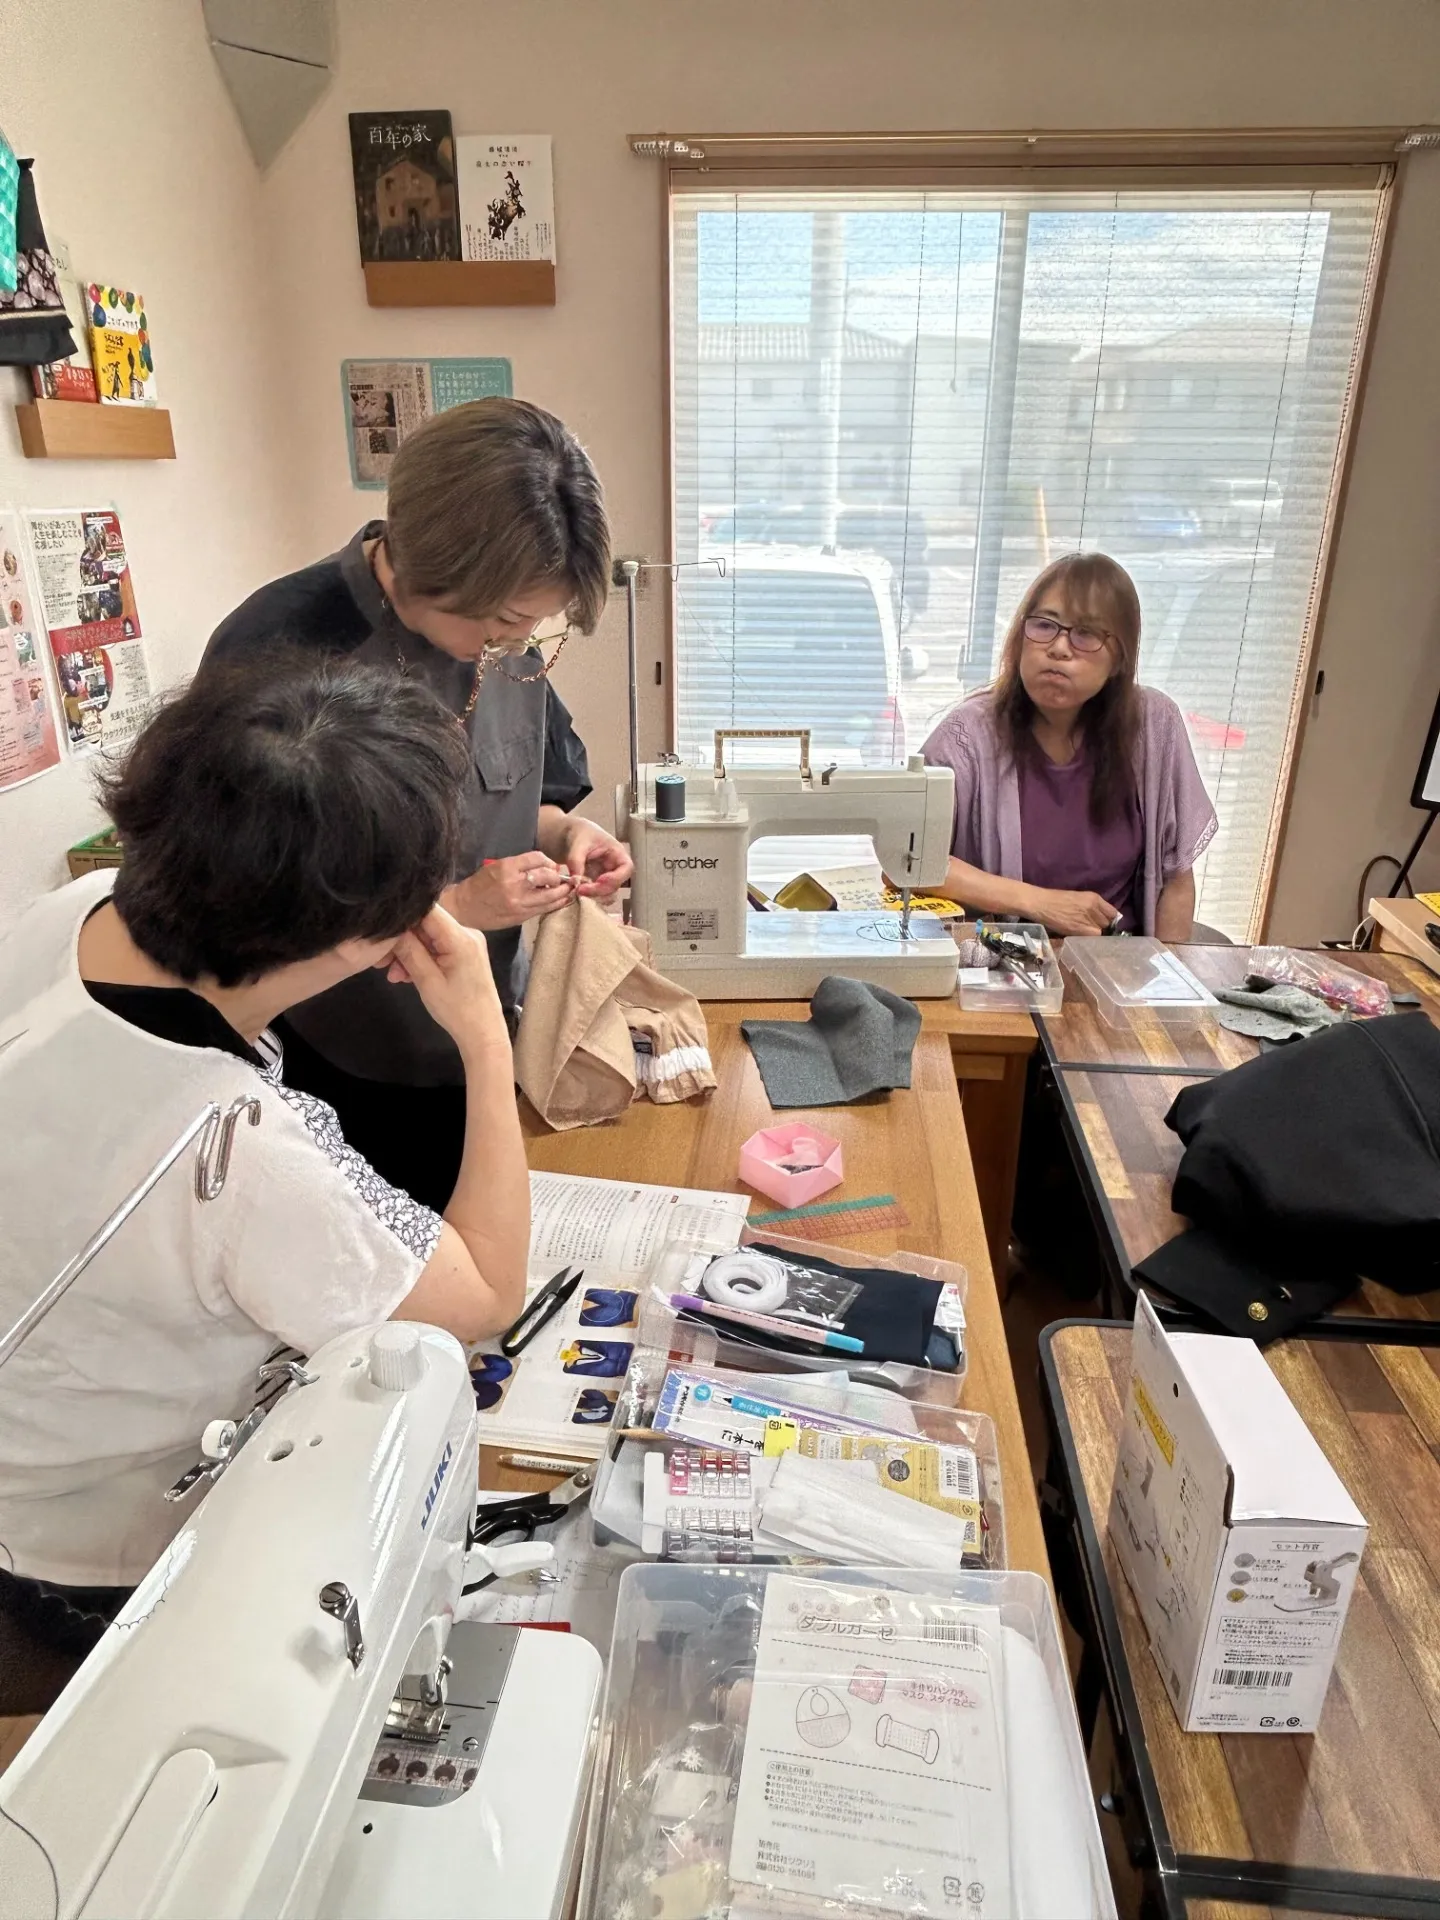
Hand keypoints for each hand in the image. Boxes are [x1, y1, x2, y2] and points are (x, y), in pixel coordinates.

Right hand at [388, 908, 508, 1056]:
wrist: (483, 1032)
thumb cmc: (457, 1010)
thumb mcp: (427, 981)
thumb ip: (408, 950)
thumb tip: (390, 927)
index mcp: (461, 937)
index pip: (427, 909)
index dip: (403, 916)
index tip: (382, 932)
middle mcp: (467, 932)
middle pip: (426, 924)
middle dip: (402, 941)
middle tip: (382, 963)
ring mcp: (467, 942)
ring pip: (429, 937)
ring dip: (409, 953)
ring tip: (394, 975)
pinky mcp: (465, 952)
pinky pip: (437, 947)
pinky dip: (421, 958)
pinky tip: (406, 975)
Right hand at [445, 851, 575, 929]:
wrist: (464, 908)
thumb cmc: (479, 885)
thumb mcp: (495, 867)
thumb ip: (519, 866)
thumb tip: (545, 867)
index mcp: (507, 867)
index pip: (537, 858)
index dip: (549, 861)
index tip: (552, 865)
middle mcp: (514, 884)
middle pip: (547, 876)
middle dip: (558, 876)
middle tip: (563, 878)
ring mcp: (519, 902)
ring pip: (550, 895)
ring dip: (563, 892)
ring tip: (569, 889)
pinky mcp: (521, 916)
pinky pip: (544, 909)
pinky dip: (556, 904)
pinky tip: (562, 901)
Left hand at [553, 816, 633, 900]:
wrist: (567, 836)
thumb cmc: (579, 833)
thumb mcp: (577, 842)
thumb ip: (576, 861)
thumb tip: (576, 881)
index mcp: (616, 853)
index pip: (626, 868)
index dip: (616, 877)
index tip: (599, 880)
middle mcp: (614, 868)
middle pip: (616, 886)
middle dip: (599, 891)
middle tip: (580, 890)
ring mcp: (605, 878)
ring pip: (607, 895)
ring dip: (594, 897)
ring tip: (576, 891)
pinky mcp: (595, 885)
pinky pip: (596, 896)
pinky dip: (587, 898)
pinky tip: (574, 893)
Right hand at [1022, 886, 1119, 935]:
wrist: (1041, 904)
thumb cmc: (1056, 900)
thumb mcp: (1079, 898)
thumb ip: (1093, 907)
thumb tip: (1102, 918)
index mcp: (1094, 898)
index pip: (1113, 913)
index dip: (1108, 919)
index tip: (1103, 923)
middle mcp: (1093, 908)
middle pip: (1107, 923)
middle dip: (1101, 927)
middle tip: (1090, 928)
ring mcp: (1087, 919)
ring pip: (1101, 932)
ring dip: (1094, 933)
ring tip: (1084, 932)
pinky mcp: (1080, 929)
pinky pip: (1092, 937)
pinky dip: (1089, 939)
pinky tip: (1080, 936)